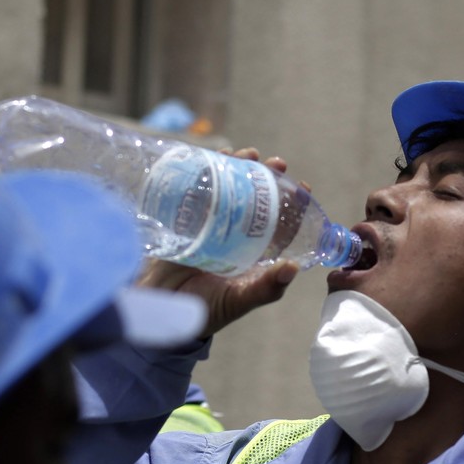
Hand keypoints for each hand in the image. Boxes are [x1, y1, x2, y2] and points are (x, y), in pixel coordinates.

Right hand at [135, 148, 301, 337]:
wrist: (162, 307)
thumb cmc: (205, 309)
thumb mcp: (238, 300)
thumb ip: (265, 289)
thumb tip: (293, 267)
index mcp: (254, 253)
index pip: (279, 223)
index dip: (292, 204)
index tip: (301, 186)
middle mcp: (236, 235)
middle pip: (255, 199)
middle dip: (267, 177)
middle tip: (276, 163)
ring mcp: (211, 224)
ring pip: (230, 189)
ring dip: (240, 168)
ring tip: (249, 155)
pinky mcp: (187, 218)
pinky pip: (200, 189)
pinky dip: (208, 171)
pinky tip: (216, 158)